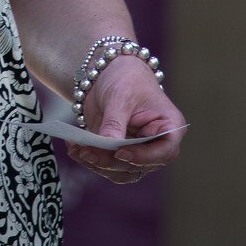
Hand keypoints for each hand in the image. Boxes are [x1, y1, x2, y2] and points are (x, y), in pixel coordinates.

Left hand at [64, 55, 184, 183]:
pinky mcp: (120, 155)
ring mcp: (139, 153)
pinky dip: (91, 161)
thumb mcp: (120, 96)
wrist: (110, 74)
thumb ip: (115, 122)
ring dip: (97, 164)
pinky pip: (108, 167)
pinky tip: (75, 149)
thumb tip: (108, 145)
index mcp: (170, 126)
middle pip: (139, 165)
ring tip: (76, 149)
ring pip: (122, 172)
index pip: (165, 151)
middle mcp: (158, 145)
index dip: (144, 156)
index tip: (120, 152)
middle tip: (86, 151)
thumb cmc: (125, 78)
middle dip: (110, 160)